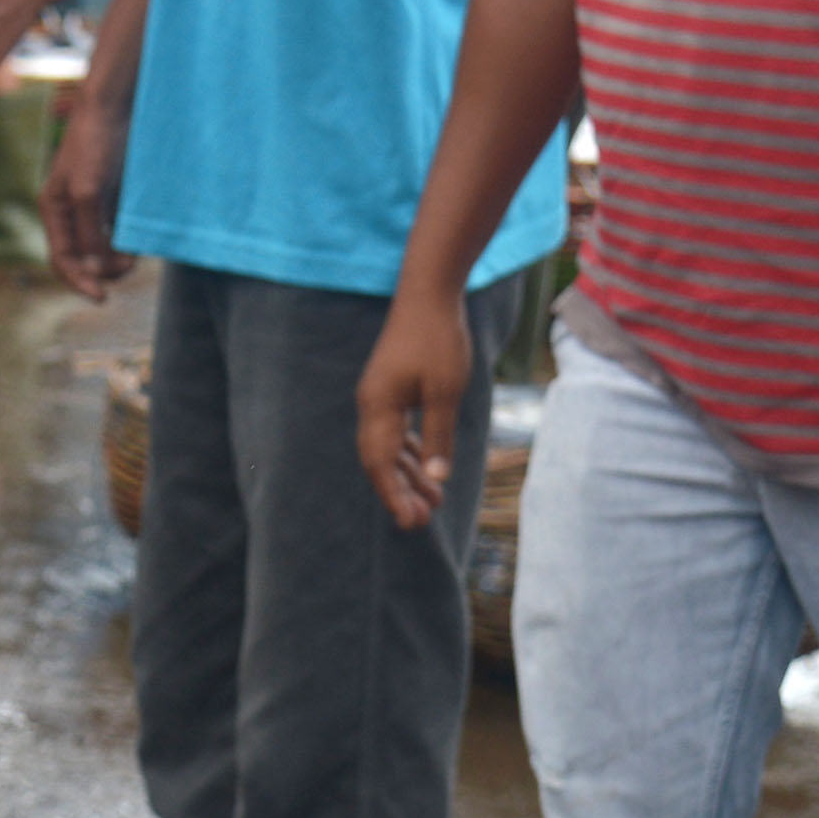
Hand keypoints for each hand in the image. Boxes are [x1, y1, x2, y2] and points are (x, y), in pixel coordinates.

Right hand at [38, 85, 128, 301]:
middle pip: (84, 257)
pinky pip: (122, 227)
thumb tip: (97, 268)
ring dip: (120, 256)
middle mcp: (73, 210)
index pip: (62, 259)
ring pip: (106, 245)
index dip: (78, 281)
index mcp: (54, 210)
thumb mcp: (88, 191)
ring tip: (136, 257)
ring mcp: (97, 203)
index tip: (102, 297)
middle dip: (104, 270)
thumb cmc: (95, 143)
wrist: (118, 103)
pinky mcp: (119, 193)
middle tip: (129, 268)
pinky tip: (142, 238)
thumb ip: (91, 231)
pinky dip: (131, 238)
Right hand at [355, 286, 474, 531]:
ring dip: (408, 475)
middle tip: (420, 523)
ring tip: (433, 501)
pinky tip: (425, 467)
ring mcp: (380, 398)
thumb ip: (438, 435)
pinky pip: (396, 431)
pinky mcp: (392, 390)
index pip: (380, 464)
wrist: (428, 294)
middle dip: (398, 493)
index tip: (409, 522)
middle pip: (380, 462)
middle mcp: (372, 407)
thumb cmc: (438, 339)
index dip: (393, 496)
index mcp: (378, 408)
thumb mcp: (446, 390)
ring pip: (389, 448)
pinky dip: (410, 453)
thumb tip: (436, 478)